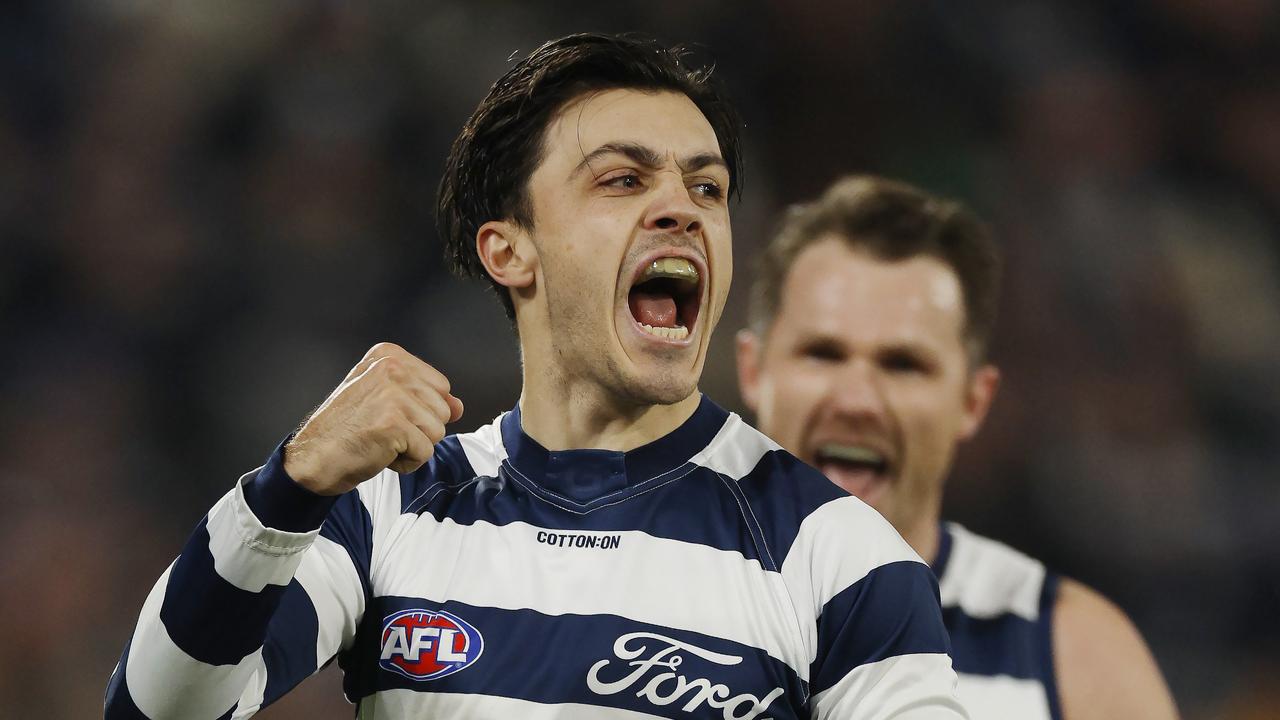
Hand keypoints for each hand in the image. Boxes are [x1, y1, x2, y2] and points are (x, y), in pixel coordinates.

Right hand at [283, 342, 464, 495]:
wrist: (312, 458)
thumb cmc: (347, 430)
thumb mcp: (386, 401)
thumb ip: (424, 398)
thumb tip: (459, 406)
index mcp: (389, 356)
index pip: (441, 386)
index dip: (421, 410)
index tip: (386, 413)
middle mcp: (391, 368)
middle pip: (443, 409)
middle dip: (419, 430)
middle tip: (383, 431)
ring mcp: (393, 394)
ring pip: (437, 432)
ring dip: (413, 447)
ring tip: (381, 442)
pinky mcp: (394, 423)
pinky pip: (425, 453)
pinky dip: (406, 463)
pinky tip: (380, 455)